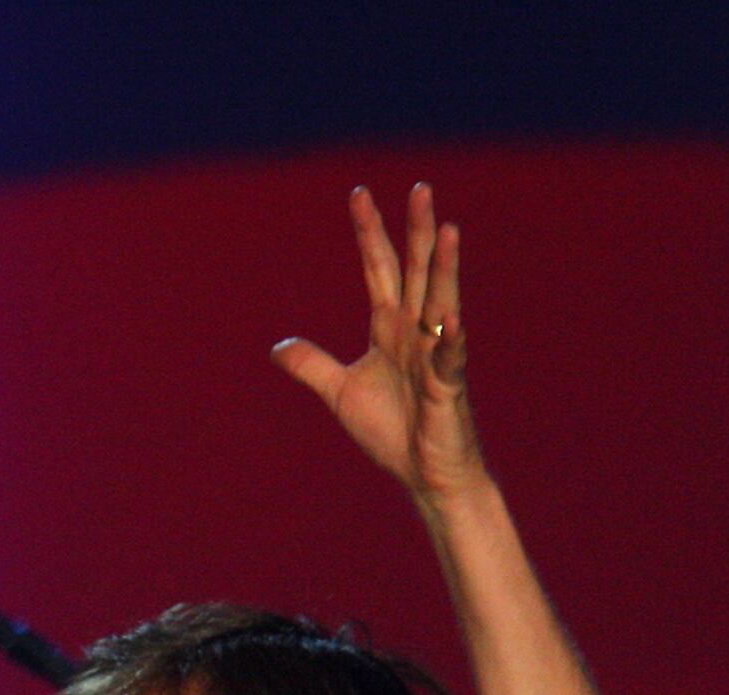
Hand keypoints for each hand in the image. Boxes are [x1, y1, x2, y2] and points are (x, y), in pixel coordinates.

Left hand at [273, 183, 487, 507]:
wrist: (423, 471)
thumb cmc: (391, 428)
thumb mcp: (339, 391)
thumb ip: (312, 364)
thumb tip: (276, 346)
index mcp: (390, 327)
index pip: (377, 269)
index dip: (368, 233)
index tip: (358, 195)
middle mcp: (416, 332)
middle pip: (415, 271)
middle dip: (416, 231)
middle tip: (419, 188)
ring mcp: (435, 356)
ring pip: (441, 302)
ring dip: (443, 267)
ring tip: (448, 229)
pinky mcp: (447, 387)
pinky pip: (450, 357)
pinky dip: (451, 338)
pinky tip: (452, 316)